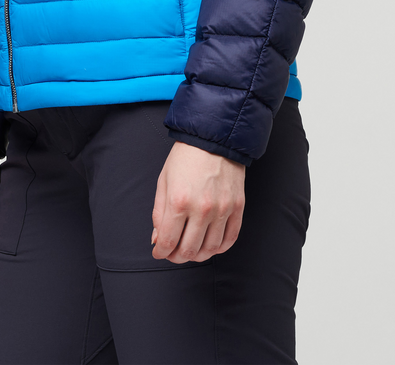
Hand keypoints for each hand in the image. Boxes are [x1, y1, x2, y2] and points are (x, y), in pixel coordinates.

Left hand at [151, 140, 245, 263]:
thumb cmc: (186, 156)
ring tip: (191, 249)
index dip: (160, 252)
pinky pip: (230, 239)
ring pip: (210, 250)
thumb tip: (158, 238)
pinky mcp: (237, 207)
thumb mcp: (164, 181)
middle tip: (173, 252)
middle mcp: (202, 209)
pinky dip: (219, 248)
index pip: (168, 242)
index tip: (159, 251)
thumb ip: (159, 213)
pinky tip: (210, 244)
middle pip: (188, 250)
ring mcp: (222, 209)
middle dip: (176, 256)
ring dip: (197, 255)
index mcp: (179, 201)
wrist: (214, 138)